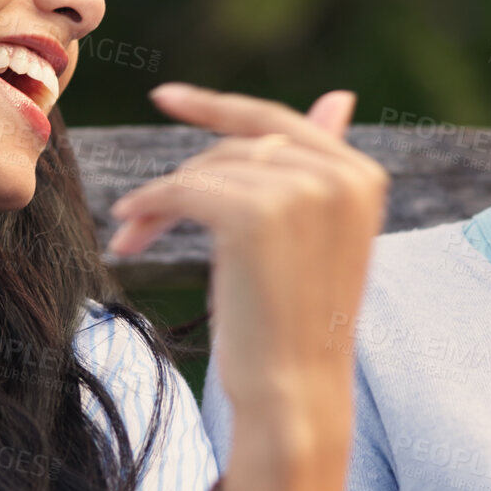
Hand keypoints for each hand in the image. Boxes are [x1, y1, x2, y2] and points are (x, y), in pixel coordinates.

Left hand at [108, 83, 387, 490]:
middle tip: (135, 215)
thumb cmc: (294, 325)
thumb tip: (340, 95)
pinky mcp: (253, 213)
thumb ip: (318, 166)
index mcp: (362, 177)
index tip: (165, 96)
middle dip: (183, 176)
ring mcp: (300, 191)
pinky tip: (129, 231)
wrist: (292, 395)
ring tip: (133, 235)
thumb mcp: (309, 236)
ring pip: (205, 170)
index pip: (278, 122)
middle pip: (236, 145)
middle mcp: (340, 176)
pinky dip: (149, 208)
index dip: (218, 107)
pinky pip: (182, 190)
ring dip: (160, 201)